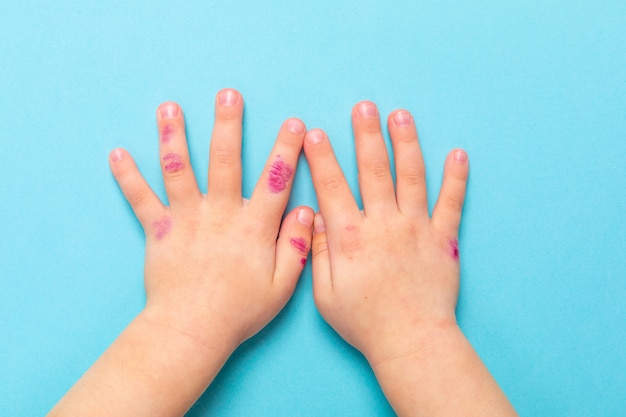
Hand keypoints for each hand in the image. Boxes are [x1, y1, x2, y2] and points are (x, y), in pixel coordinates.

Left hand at [49, 89, 313, 416]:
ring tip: (168, 107)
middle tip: (228, 94)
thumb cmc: (239, 310)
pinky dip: (128, 176)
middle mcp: (219, 212)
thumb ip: (296, 244)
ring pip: (179, 168)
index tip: (294, 124)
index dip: (286, 150)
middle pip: (225, 160)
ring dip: (173, 135)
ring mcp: (186, 218)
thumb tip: (306, 210)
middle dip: (228, 124)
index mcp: (252, 225)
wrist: (191, 329)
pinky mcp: (158, 230)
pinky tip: (117, 153)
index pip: (275, 179)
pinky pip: (140, 198)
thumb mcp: (282, 285)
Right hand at [304, 101, 467, 364]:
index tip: (314, 132)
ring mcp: (417, 228)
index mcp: (351, 237)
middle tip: (364, 107)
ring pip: (411, 176)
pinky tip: (458, 153)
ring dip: (406, 143)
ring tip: (401, 116)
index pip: (332, 186)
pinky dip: (456, 178)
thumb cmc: (365, 321)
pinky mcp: (444, 239)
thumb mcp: (325, 293)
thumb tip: (315, 216)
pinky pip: (452, 203)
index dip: (322, 157)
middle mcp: (384, 224)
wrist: (411, 340)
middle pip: (374, 170)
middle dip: (366, 135)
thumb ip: (318, 251)